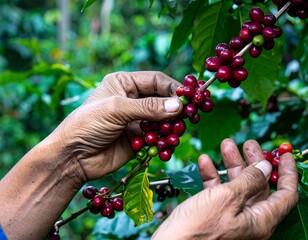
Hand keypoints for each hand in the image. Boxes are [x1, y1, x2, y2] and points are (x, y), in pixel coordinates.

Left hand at [52, 71, 181, 180]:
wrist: (73, 157)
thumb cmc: (88, 124)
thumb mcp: (116, 109)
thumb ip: (148, 107)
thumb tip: (178, 105)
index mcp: (124, 84)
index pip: (156, 80)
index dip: (174, 88)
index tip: (189, 98)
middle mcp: (132, 100)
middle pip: (163, 100)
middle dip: (175, 109)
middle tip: (188, 118)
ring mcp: (136, 120)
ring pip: (164, 120)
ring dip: (171, 127)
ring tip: (174, 134)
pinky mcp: (139, 139)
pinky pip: (159, 137)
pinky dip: (164, 142)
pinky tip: (165, 147)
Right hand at [152, 138, 297, 239]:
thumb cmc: (198, 228)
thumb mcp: (227, 198)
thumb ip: (248, 181)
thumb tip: (264, 167)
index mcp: (260, 220)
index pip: (286, 194)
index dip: (288, 172)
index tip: (285, 154)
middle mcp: (248, 219)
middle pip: (259, 185)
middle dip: (254, 162)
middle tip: (248, 143)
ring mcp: (230, 216)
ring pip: (237, 185)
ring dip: (231, 164)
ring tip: (226, 145)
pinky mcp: (213, 213)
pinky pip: (218, 191)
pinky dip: (213, 175)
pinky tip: (205, 161)